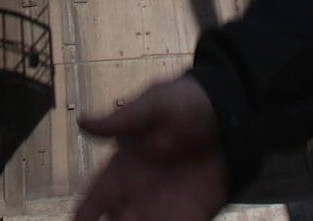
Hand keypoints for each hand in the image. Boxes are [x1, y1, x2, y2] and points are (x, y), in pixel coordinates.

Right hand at [71, 74, 231, 220]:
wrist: (231, 112)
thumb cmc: (186, 102)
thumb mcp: (154, 105)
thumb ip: (121, 120)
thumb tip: (81, 121)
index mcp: (125, 167)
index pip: (97, 195)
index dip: (86, 212)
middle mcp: (141, 190)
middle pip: (118, 219)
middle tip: (123, 220)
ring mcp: (167, 203)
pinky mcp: (193, 212)